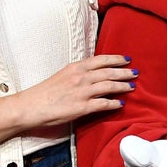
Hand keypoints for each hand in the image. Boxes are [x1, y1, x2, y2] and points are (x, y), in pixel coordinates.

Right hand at [18, 54, 134, 126]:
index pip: (101, 60)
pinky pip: (104, 104)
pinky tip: (121, 104)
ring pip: (109, 86)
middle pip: (109, 72)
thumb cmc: (44, 92)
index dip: (116, 59)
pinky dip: (114, 103)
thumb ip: (78, 73)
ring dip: (123, 86)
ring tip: (132, 87)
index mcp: (75, 67)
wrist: (30, 106)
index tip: (126, 59)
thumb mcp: (62, 75)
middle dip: (124, 72)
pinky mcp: (82, 107)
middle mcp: (81, 77)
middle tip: (135, 72)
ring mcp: (82, 92)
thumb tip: (93, 74)